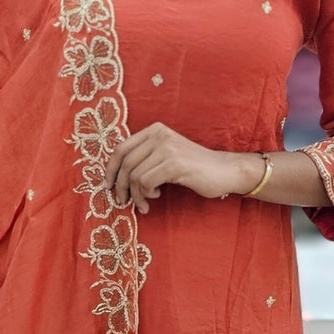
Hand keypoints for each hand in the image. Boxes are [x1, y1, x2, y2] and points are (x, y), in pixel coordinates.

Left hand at [103, 122, 248, 213]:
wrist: (224, 170)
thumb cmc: (193, 168)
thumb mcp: (166, 156)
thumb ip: (145, 158)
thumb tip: (116, 176)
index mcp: (154, 130)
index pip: (120, 148)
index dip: (110, 169)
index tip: (109, 186)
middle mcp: (159, 135)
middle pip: (125, 163)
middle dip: (121, 186)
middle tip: (123, 202)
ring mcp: (167, 148)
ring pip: (135, 176)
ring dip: (136, 195)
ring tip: (144, 203)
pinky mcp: (174, 163)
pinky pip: (146, 182)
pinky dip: (146, 194)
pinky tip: (156, 196)